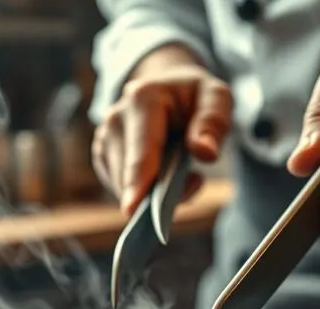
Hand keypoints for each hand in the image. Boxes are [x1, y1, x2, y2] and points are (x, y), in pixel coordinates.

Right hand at [93, 46, 232, 214]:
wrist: (168, 88)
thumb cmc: (194, 96)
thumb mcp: (216, 97)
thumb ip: (213, 122)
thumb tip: (205, 153)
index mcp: (143, 99)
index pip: (142, 149)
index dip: (137, 180)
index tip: (132, 209)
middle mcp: (115, 118)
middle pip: (129, 173)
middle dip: (158, 192)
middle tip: (194, 180)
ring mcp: (105, 138)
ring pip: (122, 185)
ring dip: (153, 193)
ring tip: (182, 171)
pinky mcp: (103, 156)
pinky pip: (120, 188)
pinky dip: (143, 192)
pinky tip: (162, 175)